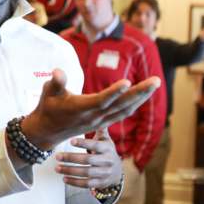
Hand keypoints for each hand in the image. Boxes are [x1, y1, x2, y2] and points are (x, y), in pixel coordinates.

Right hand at [20, 69, 160, 149]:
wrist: (48, 131)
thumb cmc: (48, 107)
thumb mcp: (48, 93)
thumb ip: (56, 82)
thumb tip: (58, 71)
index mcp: (80, 108)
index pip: (101, 100)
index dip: (114, 92)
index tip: (127, 82)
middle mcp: (93, 116)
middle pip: (120, 105)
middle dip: (139, 92)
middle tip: (156, 80)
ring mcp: (99, 121)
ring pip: (125, 109)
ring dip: (141, 97)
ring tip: (155, 84)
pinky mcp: (102, 122)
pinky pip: (122, 113)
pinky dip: (134, 104)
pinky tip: (143, 95)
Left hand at [54, 128, 122, 187]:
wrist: (117, 172)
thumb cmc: (106, 152)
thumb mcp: (106, 141)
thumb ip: (100, 130)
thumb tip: (95, 112)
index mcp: (107, 149)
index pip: (95, 145)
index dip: (83, 143)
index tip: (71, 141)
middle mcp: (107, 161)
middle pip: (88, 160)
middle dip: (71, 158)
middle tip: (57, 156)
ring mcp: (104, 173)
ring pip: (86, 173)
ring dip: (70, 171)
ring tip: (57, 168)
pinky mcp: (100, 183)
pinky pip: (87, 184)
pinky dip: (74, 182)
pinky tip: (64, 178)